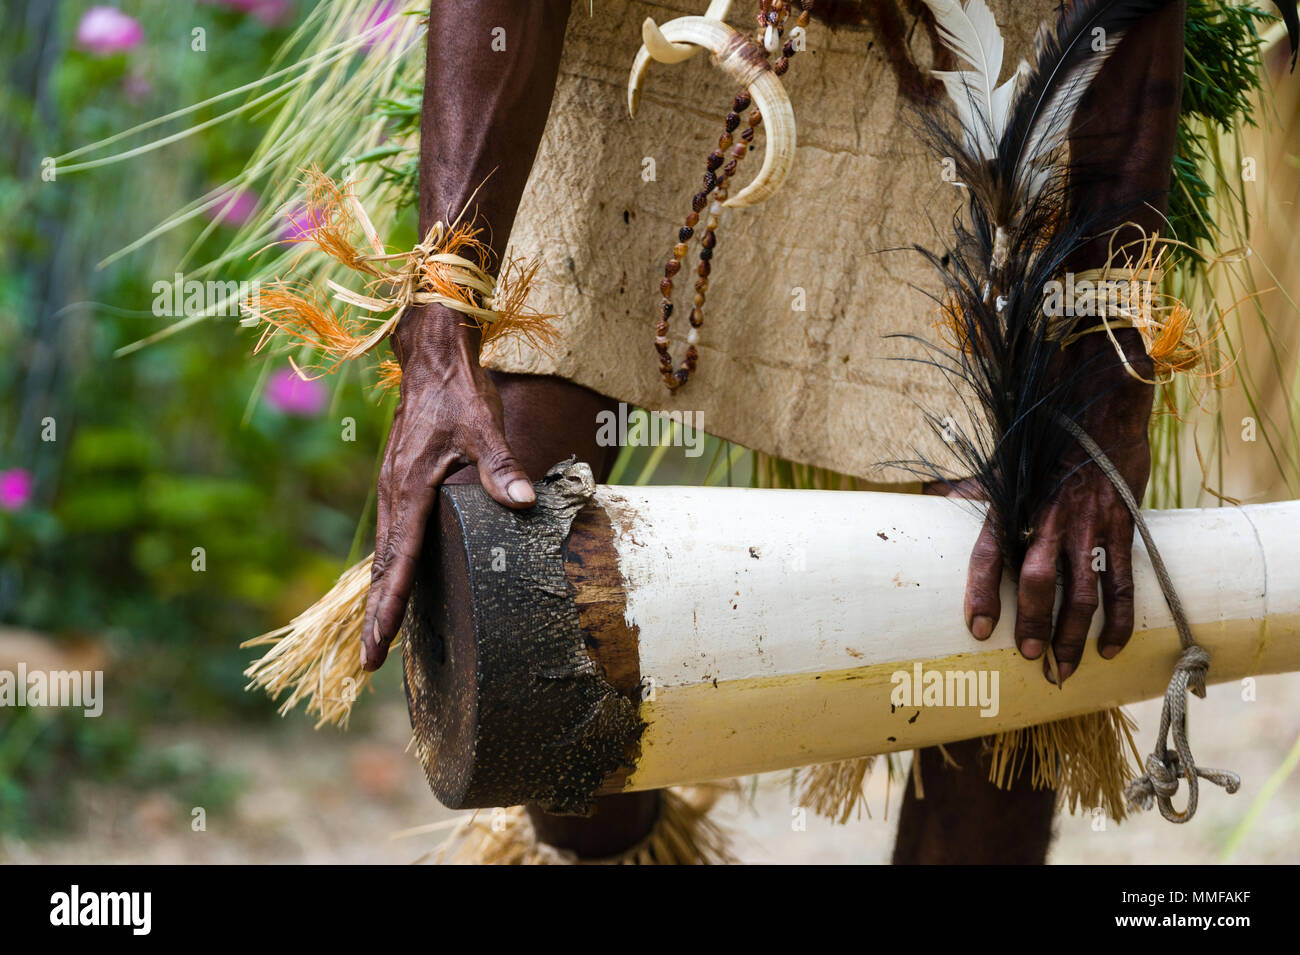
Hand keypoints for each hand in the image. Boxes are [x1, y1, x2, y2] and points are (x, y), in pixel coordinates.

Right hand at [360, 304, 534, 670]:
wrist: (432, 358)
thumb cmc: (458, 392)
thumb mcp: (483, 426)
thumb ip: (501, 467)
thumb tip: (521, 503)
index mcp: (409, 488)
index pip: (398, 560)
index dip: (390, 605)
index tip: (379, 643)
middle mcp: (393, 495)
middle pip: (381, 567)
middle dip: (376, 615)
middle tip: (369, 661)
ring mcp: (392, 491)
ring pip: (382, 555)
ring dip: (380, 596)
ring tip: (378, 638)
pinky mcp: (399, 485)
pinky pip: (390, 538)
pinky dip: (388, 569)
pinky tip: (395, 587)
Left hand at [962, 332, 1154, 683]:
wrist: (1101, 410)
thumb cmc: (1043, 442)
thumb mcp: (1003, 463)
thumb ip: (970, 490)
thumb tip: (930, 496)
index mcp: (1015, 502)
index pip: (992, 552)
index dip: (984, 592)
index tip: (978, 629)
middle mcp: (1051, 516)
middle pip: (1040, 580)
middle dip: (1034, 624)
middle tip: (1029, 657)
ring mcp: (1091, 524)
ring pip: (1083, 590)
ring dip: (1073, 635)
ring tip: (1062, 669)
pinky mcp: (1124, 529)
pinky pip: (1122, 583)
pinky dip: (1118, 620)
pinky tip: (1109, 648)